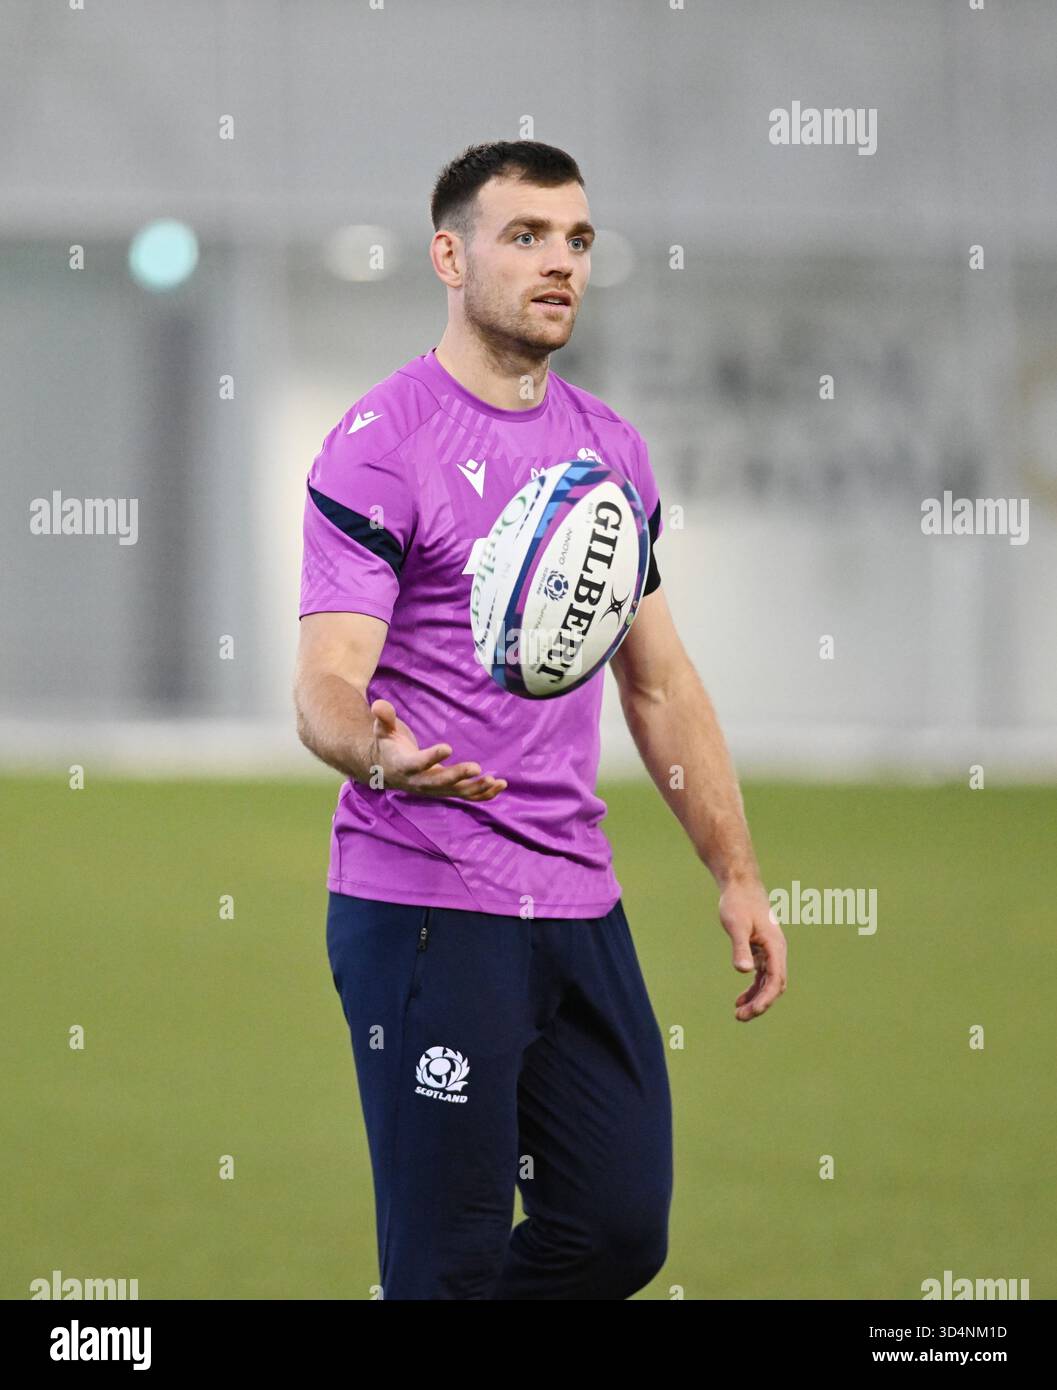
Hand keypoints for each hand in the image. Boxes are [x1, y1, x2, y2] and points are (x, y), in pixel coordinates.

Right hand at [368, 698, 506, 800]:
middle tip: (477, 768)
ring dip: (477, 789)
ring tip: (495, 781)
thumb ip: (384, 718)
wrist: (386, 770)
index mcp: (405, 765)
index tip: (448, 747)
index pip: (418, 763)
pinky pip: (466, 795)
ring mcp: (434, 789)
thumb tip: (378, 704)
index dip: (432, 757)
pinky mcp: (445, 790)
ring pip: (457, 793)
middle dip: (458, 776)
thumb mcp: (383, 730)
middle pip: (440, 782)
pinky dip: (483, 794)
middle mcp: (420, 782)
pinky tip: (500, 786)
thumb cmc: (387, 745)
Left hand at [718, 877, 787, 1021]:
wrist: (740, 886)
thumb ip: (740, 948)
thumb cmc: (738, 903)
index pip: (776, 980)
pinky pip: (762, 976)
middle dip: (760, 1004)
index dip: (765, 999)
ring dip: (756, 999)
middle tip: (740, 1017)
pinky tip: (740, 999)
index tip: (751, 1012)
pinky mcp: (762, 950)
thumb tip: (743, 971)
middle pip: (774, 986)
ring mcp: (771, 952)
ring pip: (768, 983)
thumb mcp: (736, 925)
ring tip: (739, 1014)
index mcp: (775, 947)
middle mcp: (777, 952)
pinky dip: (753, 989)